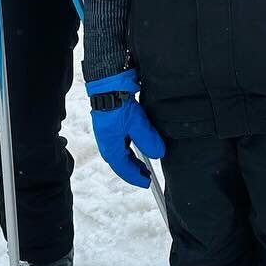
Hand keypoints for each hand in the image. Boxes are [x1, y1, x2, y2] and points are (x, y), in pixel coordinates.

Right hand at [86, 69, 164, 187]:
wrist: (108, 83)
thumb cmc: (118, 104)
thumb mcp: (137, 124)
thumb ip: (148, 140)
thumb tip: (158, 153)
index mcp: (110, 146)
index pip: (123, 168)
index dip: (135, 177)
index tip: (147, 182)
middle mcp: (107, 142)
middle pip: (120, 162)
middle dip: (133, 170)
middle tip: (147, 175)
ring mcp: (108, 134)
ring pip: (121, 152)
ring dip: (132, 159)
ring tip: (143, 164)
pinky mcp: (111, 125)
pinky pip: (121, 143)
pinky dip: (130, 148)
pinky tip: (138, 145)